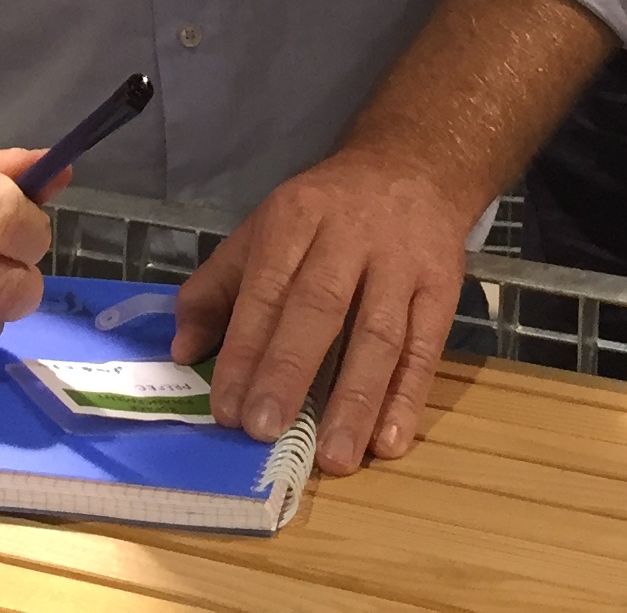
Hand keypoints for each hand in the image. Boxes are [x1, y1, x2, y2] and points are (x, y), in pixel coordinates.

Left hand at [172, 143, 474, 476]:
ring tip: (335, 458)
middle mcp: (349, 238)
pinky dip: (409, 398)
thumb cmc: (324, 213)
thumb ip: (218, 288)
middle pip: (318, 308)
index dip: (245, 350)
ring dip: (356, 400)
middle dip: (290, 372)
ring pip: (378, 335)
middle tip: (266, 431)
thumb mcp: (264, 230)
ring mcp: (401, 264)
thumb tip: (183, 352)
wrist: (411, 168)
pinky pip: (425, 349)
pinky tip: (390, 440)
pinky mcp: (442, 289)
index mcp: (295, 220)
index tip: (228, 409)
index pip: (266, 290)